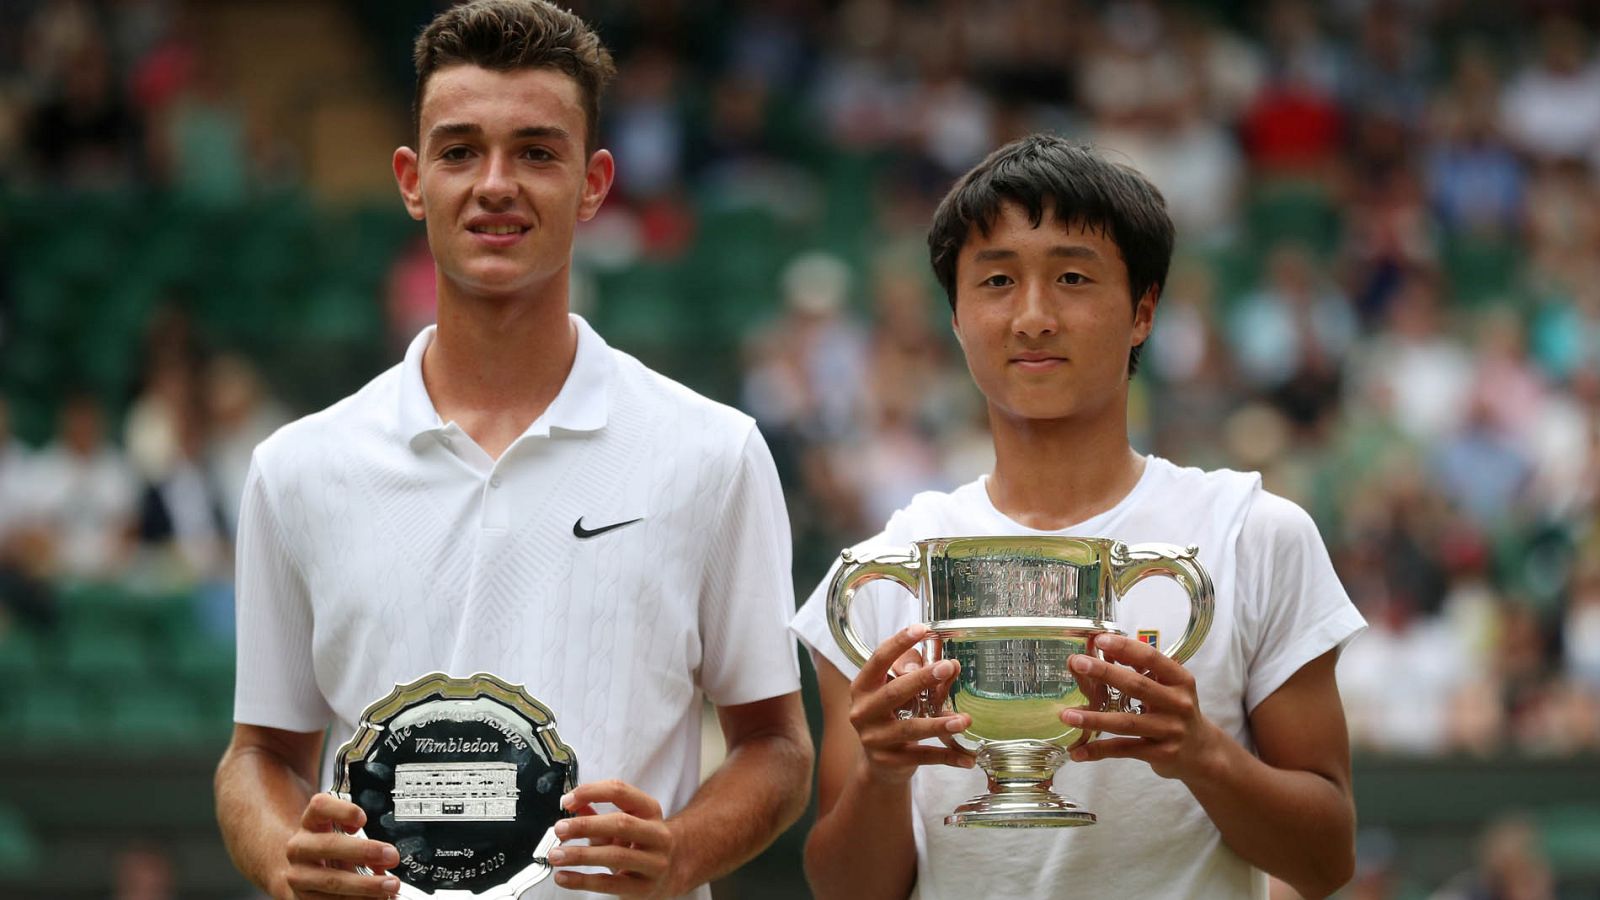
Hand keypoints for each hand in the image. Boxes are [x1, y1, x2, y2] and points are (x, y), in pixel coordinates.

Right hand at [280, 793, 398, 899]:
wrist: (303, 873)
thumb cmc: (329, 849)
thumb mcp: (343, 836)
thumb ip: (365, 843)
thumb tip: (387, 857)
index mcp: (311, 822)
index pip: (320, 806)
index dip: (342, 810)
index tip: (363, 819)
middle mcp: (300, 846)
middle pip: (329, 844)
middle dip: (365, 851)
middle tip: (391, 856)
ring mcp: (298, 874)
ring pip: (331, 880)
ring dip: (365, 885)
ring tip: (388, 886)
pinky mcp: (302, 898)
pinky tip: (372, 899)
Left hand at [549, 780, 677, 897]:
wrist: (672, 872)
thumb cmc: (643, 845)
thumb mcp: (625, 824)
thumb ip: (598, 814)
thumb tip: (572, 804)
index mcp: (650, 810)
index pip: (620, 791)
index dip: (591, 792)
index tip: (567, 800)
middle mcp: (657, 834)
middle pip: (620, 823)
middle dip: (585, 825)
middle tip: (559, 829)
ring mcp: (654, 863)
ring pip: (615, 855)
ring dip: (579, 855)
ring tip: (556, 855)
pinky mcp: (643, 888)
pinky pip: (609, 884)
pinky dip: (581, 881)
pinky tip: (563, 876)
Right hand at [848, 624, 974, 784]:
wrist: (879, 765)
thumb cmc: (891, 717)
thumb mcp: (898, 692)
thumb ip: (919, 675)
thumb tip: (950, 665)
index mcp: (862, 687)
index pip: (879, 660)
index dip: (899, 643)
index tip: (922, 629)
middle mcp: (863, 712)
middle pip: (894, 692)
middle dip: (921, 679)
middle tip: (947, 667)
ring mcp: (874, 739)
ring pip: (910, 728)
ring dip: (939, 723)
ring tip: (964, 720)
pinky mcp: (890, 762)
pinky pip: (923, 756)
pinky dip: (948, 756)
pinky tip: (968, 758)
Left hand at [1061, 633, 1225, 781]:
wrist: (1201, 753)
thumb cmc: (1176, 712)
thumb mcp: (1169, 687)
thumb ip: (1143, 669)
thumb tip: (1106, 648)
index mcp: (1180, 680)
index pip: (1151, 658)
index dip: (1125, 647)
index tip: (1099, 639)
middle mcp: (1178, 704)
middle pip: (1137, 686)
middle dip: (1104, 673)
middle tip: (1077, 663)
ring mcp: (1170, 731)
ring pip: (1126, 723)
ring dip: (1093, 718)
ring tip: (1066, 715)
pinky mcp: (1160, 754)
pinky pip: (1124, 750)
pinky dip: (1098, 750)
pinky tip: (1077, 751)